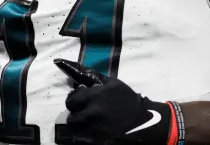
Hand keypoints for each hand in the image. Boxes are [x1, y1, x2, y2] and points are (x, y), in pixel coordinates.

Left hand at [55, 58, 177, 144]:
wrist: (138, 116)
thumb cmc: (125, 97)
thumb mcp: (112, 83)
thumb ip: (95, 77)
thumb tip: (81, 71)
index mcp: (95, 97)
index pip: (71, 101)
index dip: (73, 99)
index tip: (78, 98)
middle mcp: (92, 113)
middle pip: (71, 117)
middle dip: (75, 112)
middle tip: (81, 110)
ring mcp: (94, 128)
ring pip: (75, 128)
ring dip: (78, 124)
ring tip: (85, 120)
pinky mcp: (97, 138)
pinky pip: (80, 138)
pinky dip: (82, 134)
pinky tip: (89, 128)